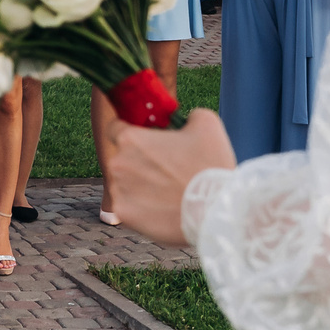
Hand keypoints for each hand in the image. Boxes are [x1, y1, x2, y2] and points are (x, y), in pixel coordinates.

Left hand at [102, 108, 236, 246]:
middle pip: (123, 158)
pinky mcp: (124, 214)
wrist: (214, 210)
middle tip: (167, 169)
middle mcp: (118, 163)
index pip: (115, 128)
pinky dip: (143, 206)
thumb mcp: (207, 124)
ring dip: (141, 184)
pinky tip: (164, 207)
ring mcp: (119, 190)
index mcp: (131, 139)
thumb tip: (184, 120)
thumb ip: (188, 115)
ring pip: (125, 183)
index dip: (131, 131)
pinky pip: (130, 205)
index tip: (146, 140)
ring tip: (169, 191)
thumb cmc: (209, 165)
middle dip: (140, 161)